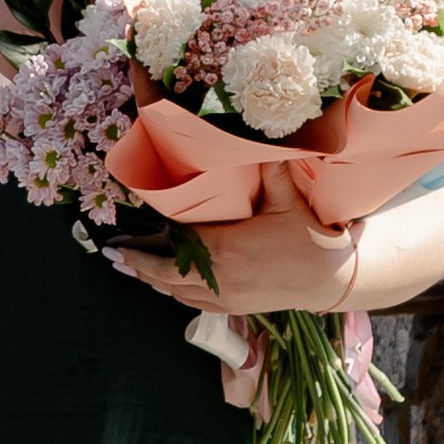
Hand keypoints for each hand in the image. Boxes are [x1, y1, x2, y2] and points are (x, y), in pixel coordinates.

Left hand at [109, 164, 360, 320]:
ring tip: (129, 267)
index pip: (175, 245)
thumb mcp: (287, 199)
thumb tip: (262, 135)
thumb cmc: (309, 238)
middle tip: (112, 256)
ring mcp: (224, 296)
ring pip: (176, 292)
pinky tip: (165, 285)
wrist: (330, 278)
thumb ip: (271, 168)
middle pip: (165, 275)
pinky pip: (193, 304)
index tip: (122, 236)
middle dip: (137, 264)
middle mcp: (219, 276)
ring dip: (152, 280)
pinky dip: (175, 294)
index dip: (147, 241)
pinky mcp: (234, 307)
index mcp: (225, 248)